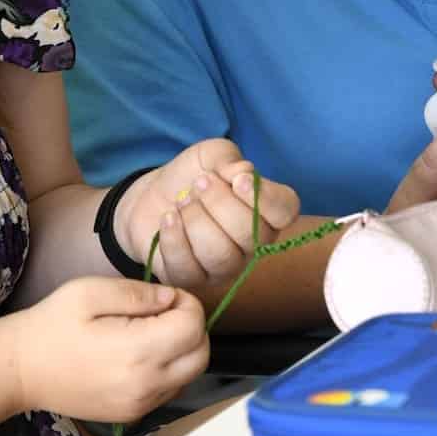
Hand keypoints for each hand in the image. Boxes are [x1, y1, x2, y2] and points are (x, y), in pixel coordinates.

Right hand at [11, 276, 208, 421]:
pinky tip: (140, 354)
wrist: (20, 371)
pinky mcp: (133, 416)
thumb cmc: (51, 325)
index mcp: (137, 351)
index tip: (164, 297)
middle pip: (202, 354)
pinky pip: (170, 390)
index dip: (186, 303)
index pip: (193, 326)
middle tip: (162, 312)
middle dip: (192, 327)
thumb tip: (171, 299)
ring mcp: (140, 405)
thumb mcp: (89, 291)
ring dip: (183, 349)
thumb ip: (138, 293)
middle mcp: (146, 385)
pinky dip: (169, 369)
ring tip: (149, 332)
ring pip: (190, 374)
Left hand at [117, 139, 299, 286]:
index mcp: (264, 212)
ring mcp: (222, 267)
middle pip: (251, 235)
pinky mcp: (191, 279)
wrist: (152, 196)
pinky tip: (168, 218)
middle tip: (199, 183)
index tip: (238, 180)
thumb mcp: (210, 156)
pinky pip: (188, 268)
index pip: (285, 212)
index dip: (265, 198)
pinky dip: (174, 238)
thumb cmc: (191, 176)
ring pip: (220, 255)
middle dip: (220, 204)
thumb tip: (243, 172)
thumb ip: (228, 159)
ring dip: (196, 221)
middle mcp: (250, 245)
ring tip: (181, 201)